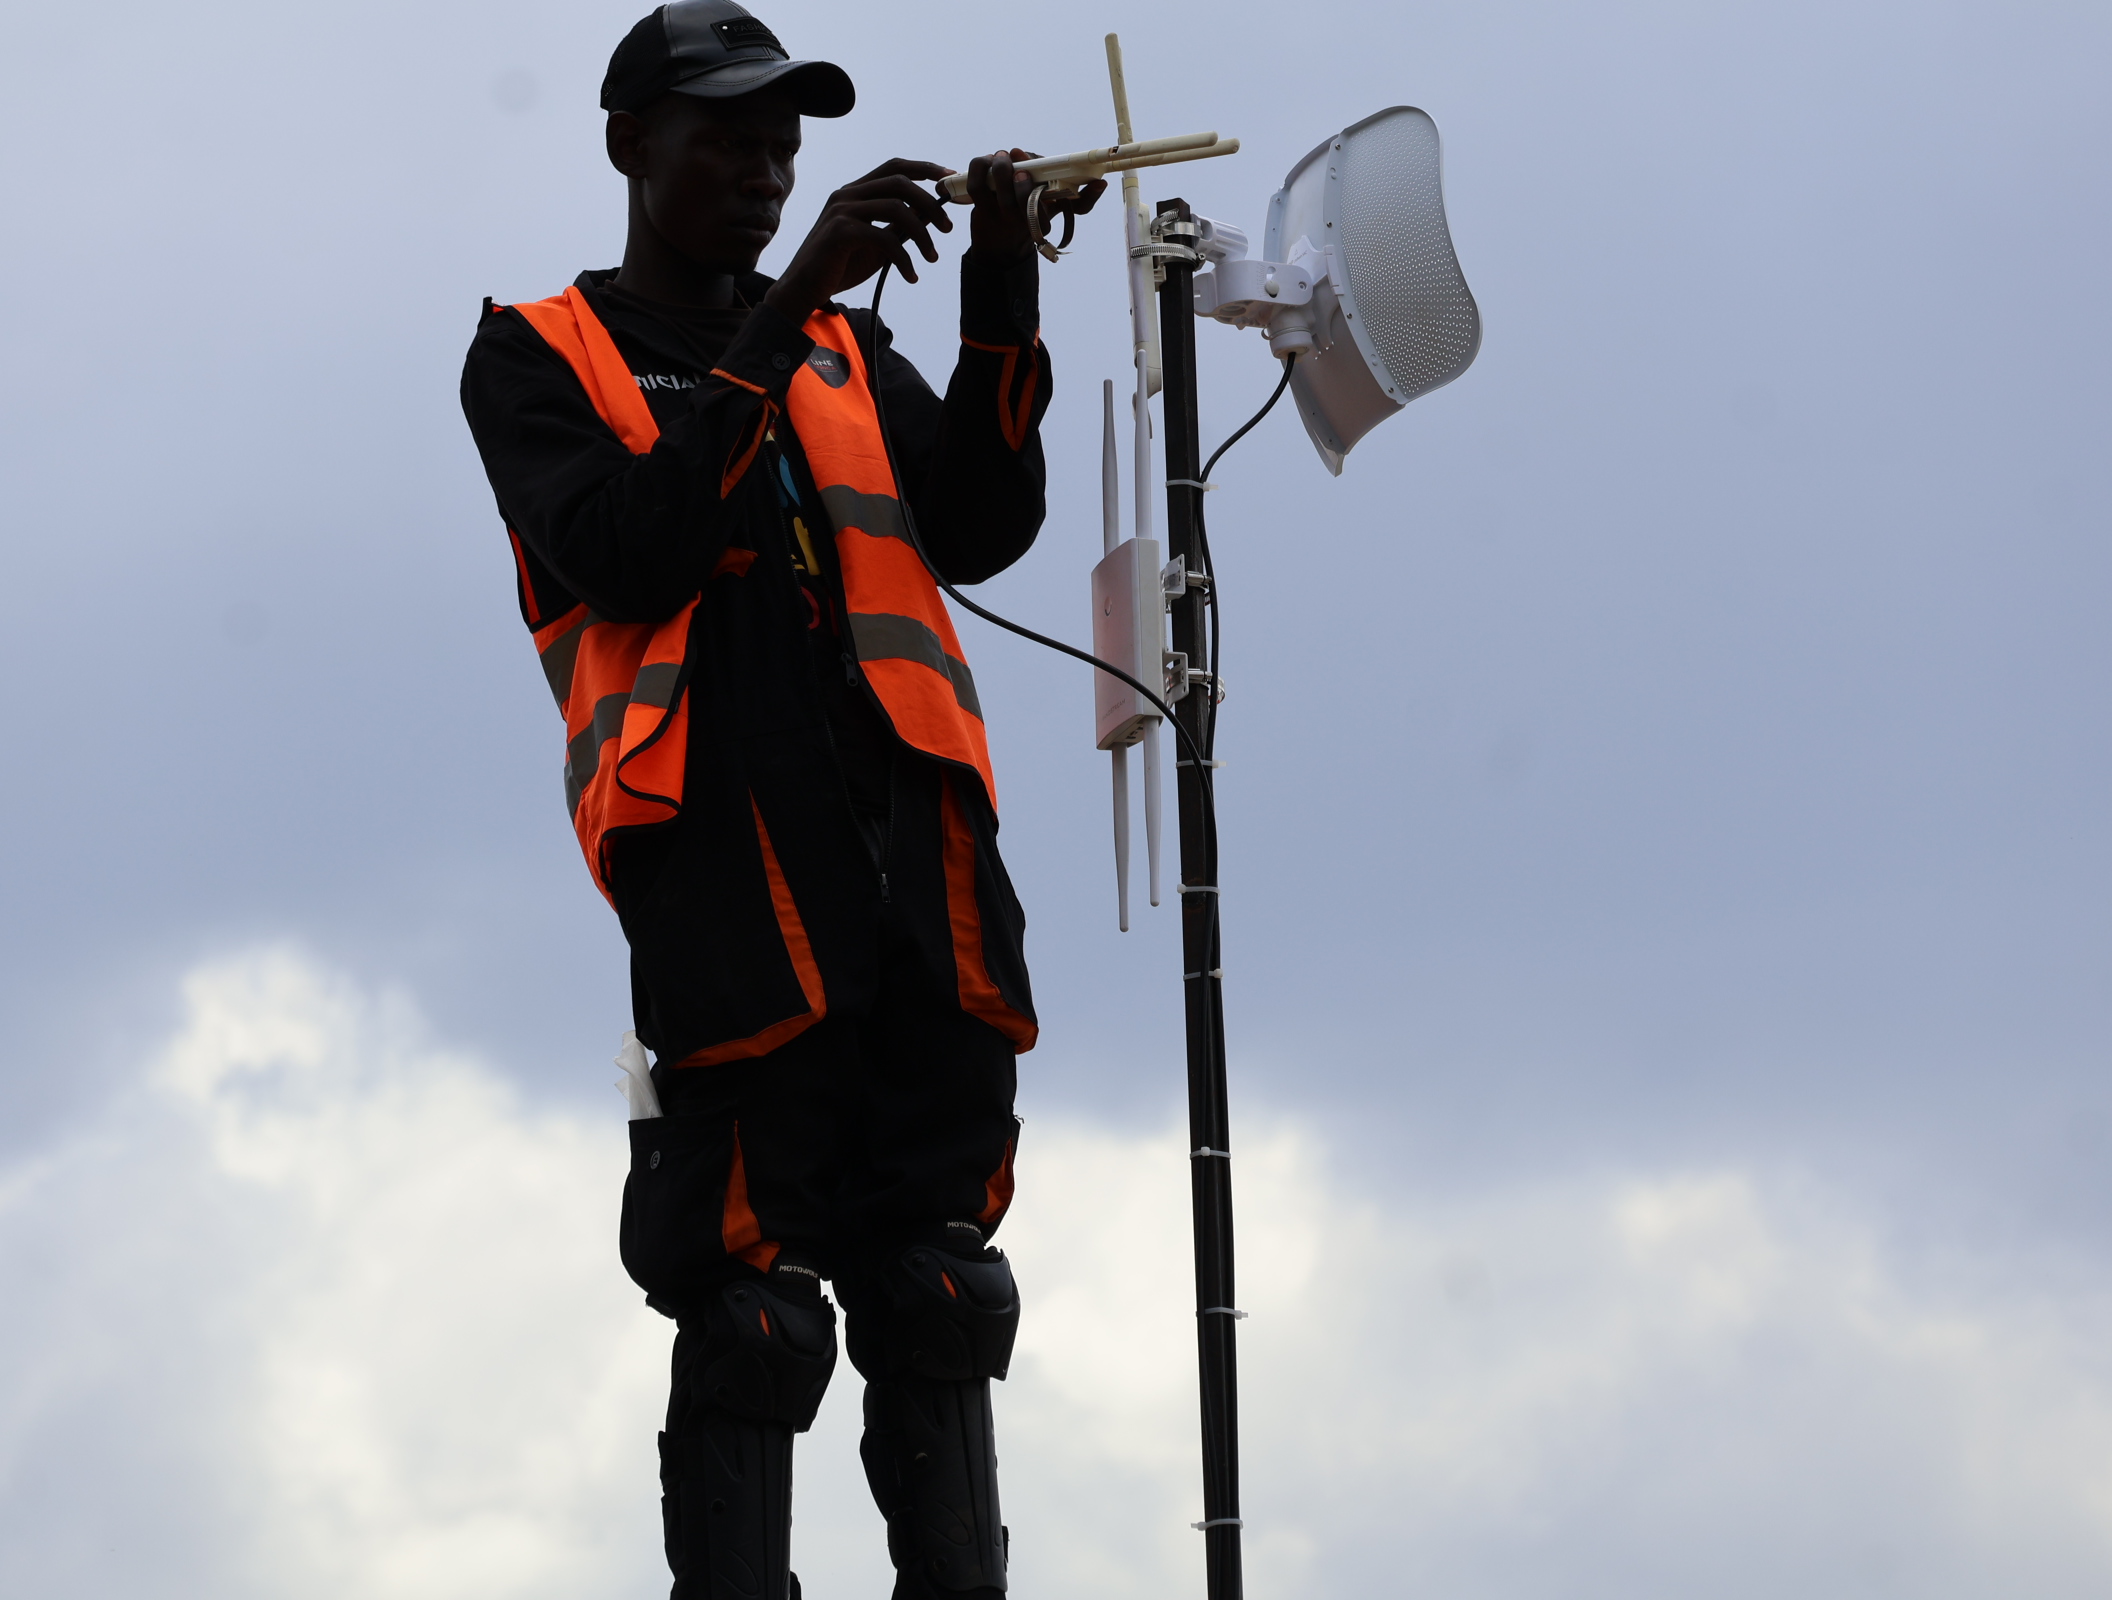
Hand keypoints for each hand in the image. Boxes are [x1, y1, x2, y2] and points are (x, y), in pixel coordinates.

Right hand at [763, 158, 955, 325]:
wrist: (804, 288)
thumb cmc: (839, 265)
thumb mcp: (876, 242)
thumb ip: (899, 226)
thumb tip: (931, 214)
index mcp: (855, 191)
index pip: (894, 167)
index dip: (924, 169)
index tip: (948, 179)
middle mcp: (847, 194)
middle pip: (900, 183)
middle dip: (931, 203)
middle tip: (948, 228)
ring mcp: (842, 211)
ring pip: (897, 208)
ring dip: (922, 235)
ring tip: (933, 258)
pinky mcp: (840, 232)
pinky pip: (885, 239)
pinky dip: (904, 259)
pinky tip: (911, 276)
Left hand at [958, 149, 1107, 262]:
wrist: (997, 246)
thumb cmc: (1026, 218)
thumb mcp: (1050, 209)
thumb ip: (1069, 192)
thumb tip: (1098, 182)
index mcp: (1049, 219)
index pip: (1077, 207)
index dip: (1089, 196)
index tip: (1098, 182)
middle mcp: (1029, 223)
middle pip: (1033, 201)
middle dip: (1027, 178)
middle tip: (1020, 158)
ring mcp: (1005, 218)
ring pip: (1004, 193)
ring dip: (1001, 169)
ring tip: (1000, 156)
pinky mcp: (983, 212)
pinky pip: (978, 187)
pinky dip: (979, 168)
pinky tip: (984, 162)